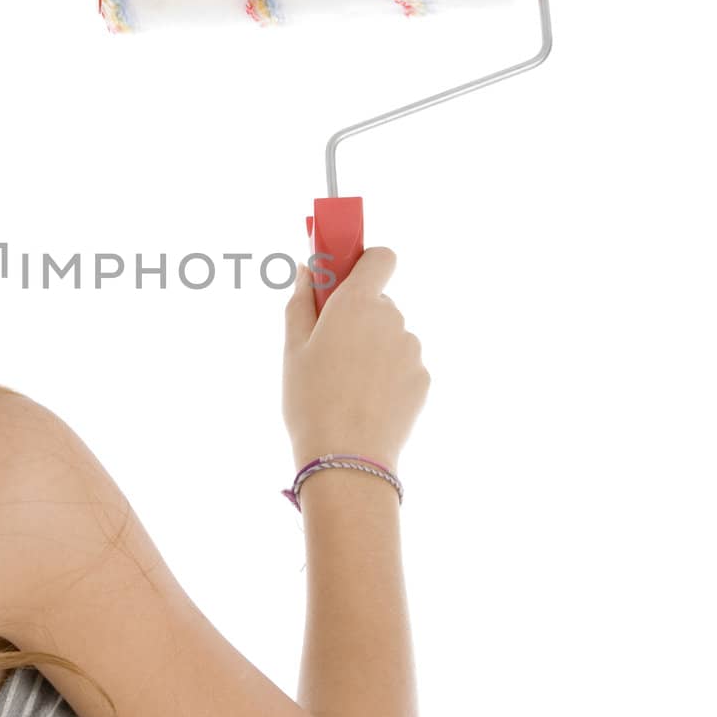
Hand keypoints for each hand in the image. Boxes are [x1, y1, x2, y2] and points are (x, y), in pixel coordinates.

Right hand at [281, 247, 430, 470]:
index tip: (346, 278)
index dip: (365, 262)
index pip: (381, 257)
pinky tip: (366, 401)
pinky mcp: (423, 379)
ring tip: (346, 385)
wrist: (346, 459)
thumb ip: (301, 300)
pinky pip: (403, 365)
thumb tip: (307, 269)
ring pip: (391, 336)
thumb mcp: (293, 348)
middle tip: (330, 349)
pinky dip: (387, 375)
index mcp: (357, 303)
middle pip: (379, 302)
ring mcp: (411, 350)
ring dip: (373, 348)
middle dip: (358, 316)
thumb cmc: (310, 400)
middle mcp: (392, 319)